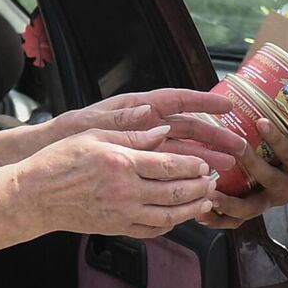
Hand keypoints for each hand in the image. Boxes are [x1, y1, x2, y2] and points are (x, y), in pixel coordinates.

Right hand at [16, 125, 220, 237]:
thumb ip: (132, 134)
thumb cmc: (60, 161)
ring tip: (205, 200)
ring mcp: (122, 213)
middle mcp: (126, 191)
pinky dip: (171, 225)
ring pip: (169, 215)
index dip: (193, 165)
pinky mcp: (117, 228)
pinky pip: (152, 230)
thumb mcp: (94, 136)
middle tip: (212, 181)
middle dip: (200, 186)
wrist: (35, 196)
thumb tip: (163, 130)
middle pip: (176, 191)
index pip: (170, 165)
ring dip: (192, 208)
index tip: (205, 163)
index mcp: (122, 163)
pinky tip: (179, 217)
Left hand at [45, 88, 244, 158]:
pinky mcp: (139, 167)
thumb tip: (151, 113)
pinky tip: (199, 186)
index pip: (177, 101)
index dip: (204, 100)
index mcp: (137, 108)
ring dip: (205, 159)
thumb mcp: (93, 124)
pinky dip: (184, 177)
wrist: (48, 161)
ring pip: (183, 152)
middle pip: (188, 129)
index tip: (228, 104)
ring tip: (229, 168)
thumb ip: (122, 119)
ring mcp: (145, 148)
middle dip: (214, 137)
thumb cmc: (67, 136)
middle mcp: (146, 126)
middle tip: (240, 147)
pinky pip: (168, 171)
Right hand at [195, 116, 287, 227]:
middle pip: (247, 210)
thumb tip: (203, 129)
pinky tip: (262, 123)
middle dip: (224, 204)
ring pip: (266, 179)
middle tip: (205, 190)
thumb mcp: (266, 159)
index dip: (215, 220)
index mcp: (262, 195)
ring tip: (234, 145)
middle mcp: (275, 194)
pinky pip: (287, 152)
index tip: (194, 211)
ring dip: (248, 162)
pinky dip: (274, 138)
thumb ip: (239, 153)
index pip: (235, 217)